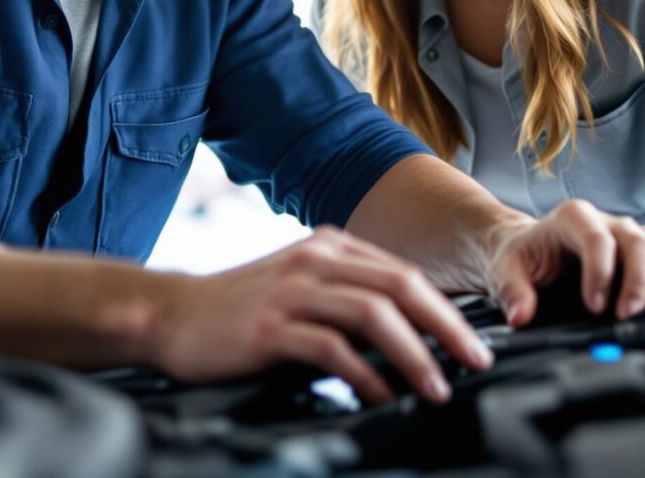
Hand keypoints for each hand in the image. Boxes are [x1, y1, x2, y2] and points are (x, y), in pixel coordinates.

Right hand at [144, 226, 494, 404]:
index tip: (474, 343)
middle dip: (447, 327)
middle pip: (402, 286)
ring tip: (435, 387)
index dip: (447, 309)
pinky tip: (380, 398)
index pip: (405, 273)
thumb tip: (409, 333)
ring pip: (374, 314)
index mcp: (330, 246)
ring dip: (415, 354)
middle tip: (476, 362)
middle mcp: (315, 259)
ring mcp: (292, 290)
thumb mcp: (299, 286)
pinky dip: (366, 375)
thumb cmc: (238, 310)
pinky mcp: (270, 326)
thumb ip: (345, 296)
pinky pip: (332, 348)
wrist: (169, 314)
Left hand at [483, 200, 644, 325]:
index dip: (601, 273)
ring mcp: (635, 237)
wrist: (532, 249)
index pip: (597, 238)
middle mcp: (611, 223)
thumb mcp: (505, 270)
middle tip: (629, 316)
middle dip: (640, 281)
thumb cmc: (523, 257)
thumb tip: (522, 315)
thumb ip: (512, 291)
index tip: (594, 307)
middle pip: (640, 242)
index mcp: (575, 218)